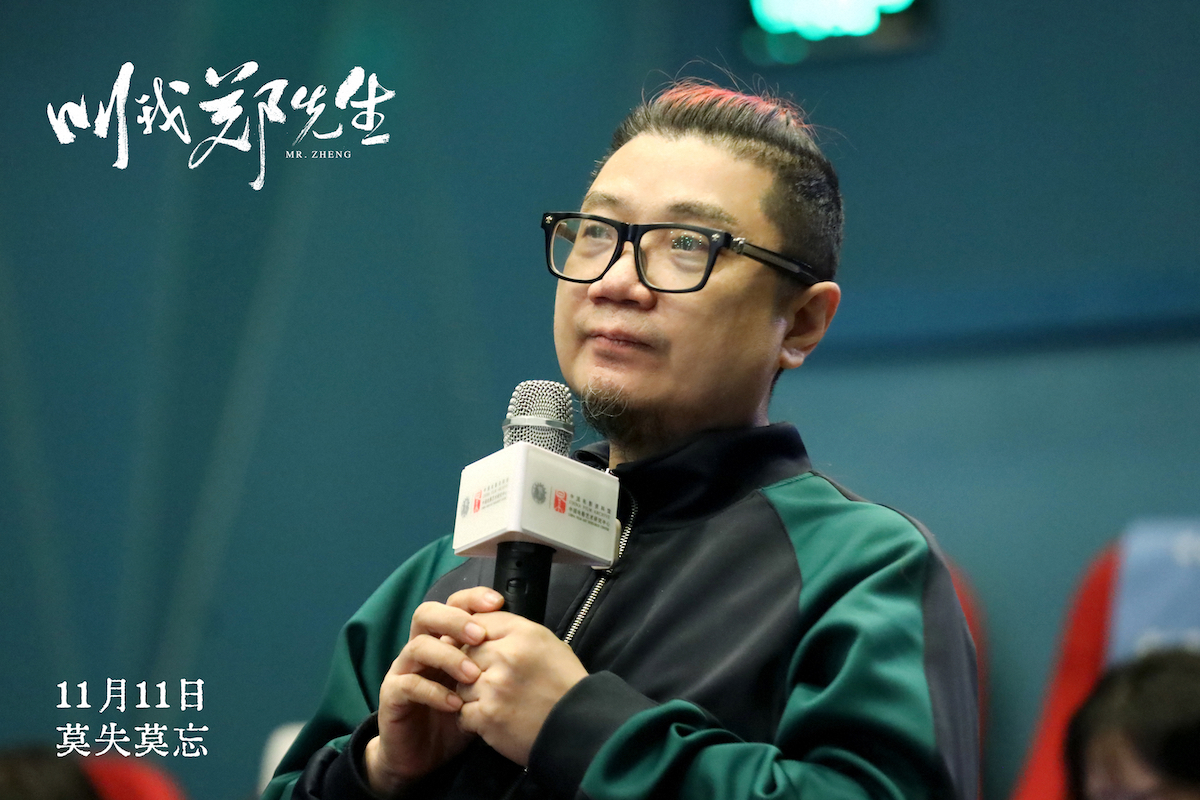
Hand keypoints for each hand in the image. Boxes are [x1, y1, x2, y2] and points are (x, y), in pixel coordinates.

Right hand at [365, 587, 504, 796]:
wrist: (423, 755)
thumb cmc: (455, 715)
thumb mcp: (480, 685)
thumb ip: (492, 661)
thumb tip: (525, 640)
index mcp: (442, 639)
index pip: (452, 604)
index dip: (472, 598)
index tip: (497, 602)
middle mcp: (420, 648)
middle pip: (427, 614)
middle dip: (455, 619)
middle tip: (479, 635)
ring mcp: (403, 670)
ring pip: (418, 646)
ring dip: (449, 657)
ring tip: (473, 675)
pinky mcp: (392, 696)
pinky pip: (408, 684)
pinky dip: (433, 692)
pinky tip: (454, 703)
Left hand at [456, 611, 588, 765]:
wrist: (578, 725)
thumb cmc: (564, 683)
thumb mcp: (547, 643)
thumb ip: (513, 632)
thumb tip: (478, 630)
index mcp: (523, 633)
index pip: (479, 622)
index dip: (477, 638)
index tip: (481, 649)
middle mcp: (506, 656)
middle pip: (465, 652)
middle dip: (473, 667)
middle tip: (490, 679)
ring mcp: (494, 687)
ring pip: (460, 684)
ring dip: (472, 694)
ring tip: (494, 701)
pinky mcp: (488, 716)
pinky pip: (462, 713)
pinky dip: (473, 719)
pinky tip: (491, 718)